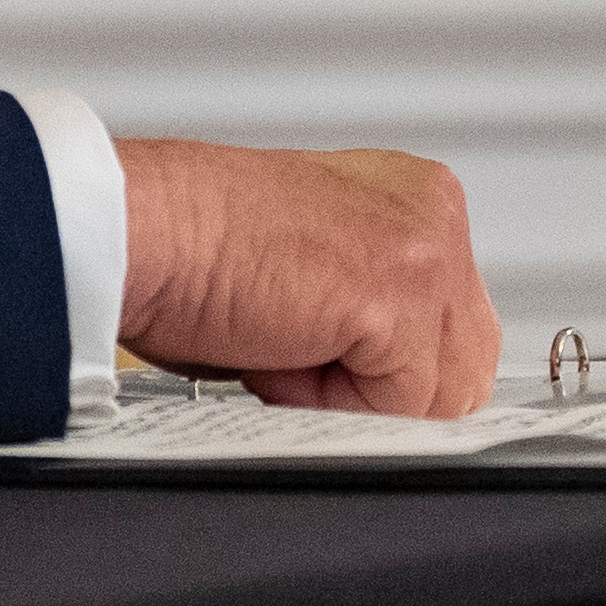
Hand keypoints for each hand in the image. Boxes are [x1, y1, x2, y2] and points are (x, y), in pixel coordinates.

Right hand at [114, 140, 500, 416]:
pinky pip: (399, 406)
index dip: (387, 374)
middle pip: (465, 367)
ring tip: (282, 342)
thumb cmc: (192, 252)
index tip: (323, 358)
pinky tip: (278, 346)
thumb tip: (398, 385)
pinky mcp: (403, 289)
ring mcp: (426, 245)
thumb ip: (370, 313)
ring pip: (435, 394)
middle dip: (384, 392)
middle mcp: (433, 209)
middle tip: (295, 351)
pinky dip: (329, 403)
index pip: (457, 331)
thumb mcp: (313, 274)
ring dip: (352, 398)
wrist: (140, 228)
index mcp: (414, 199)